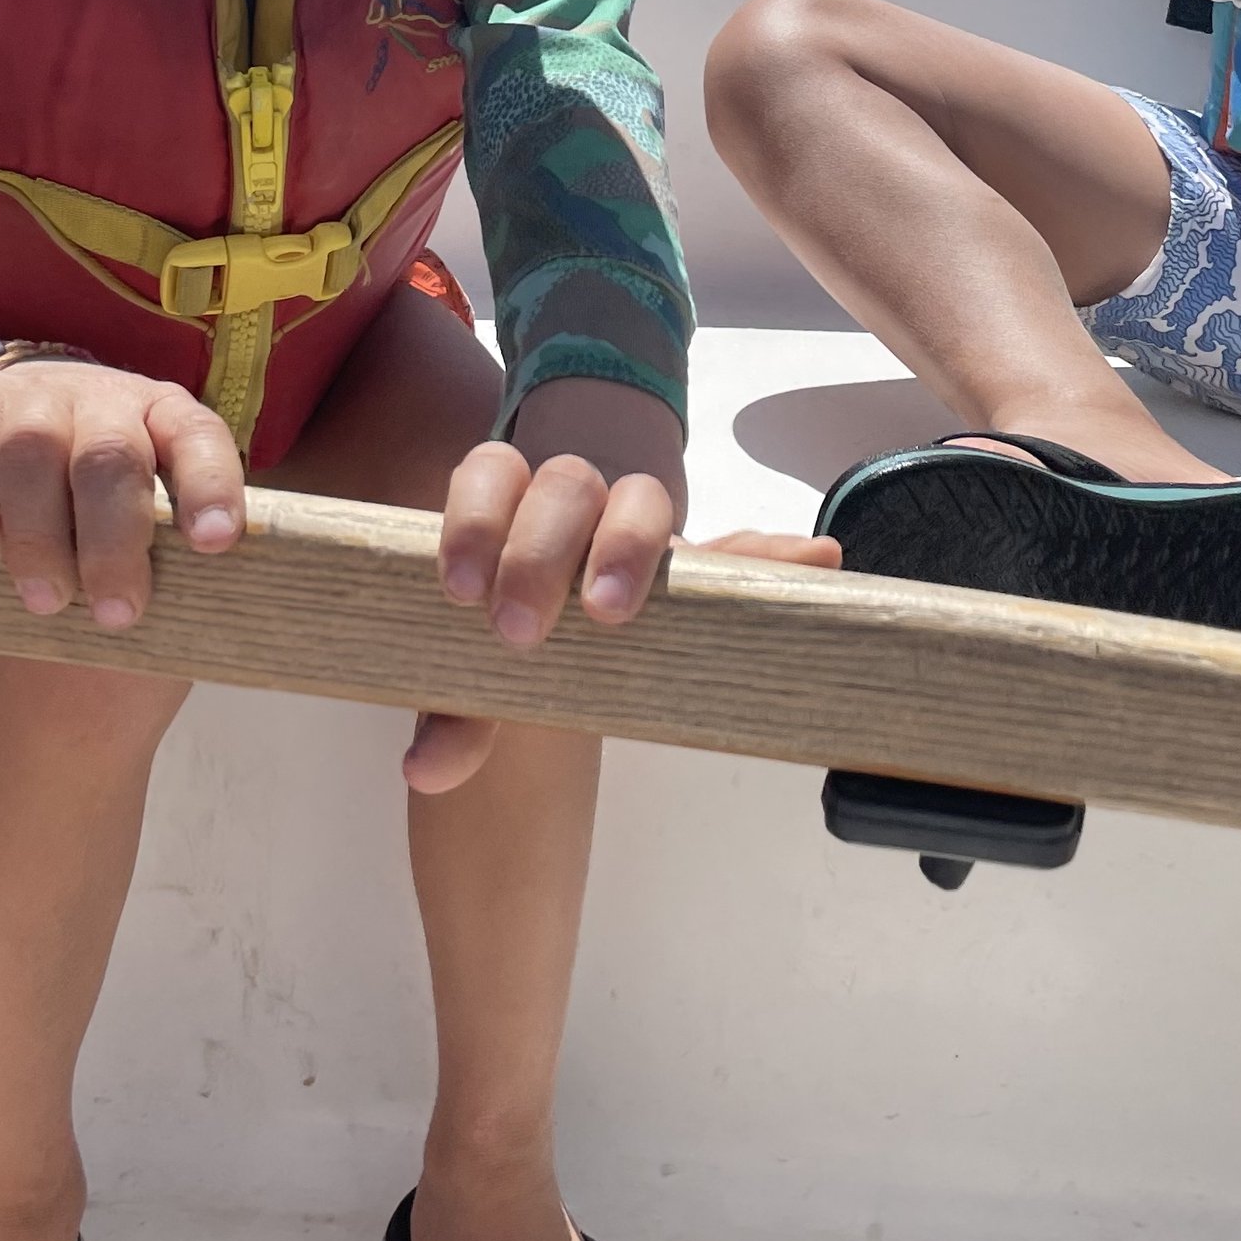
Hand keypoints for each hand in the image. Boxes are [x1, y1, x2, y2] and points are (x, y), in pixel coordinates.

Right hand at [0, 358, 245, 628]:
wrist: (32, 432)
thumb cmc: (105, 496)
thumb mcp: (149, 507)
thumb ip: (167, 546)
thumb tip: (192, 618)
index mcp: (165, 416)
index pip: (198, 437)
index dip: (209, 486)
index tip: (214, 543)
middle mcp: (102, 397)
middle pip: (109, 455)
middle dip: (112, 542)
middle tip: (115, 614)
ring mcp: (32, 397)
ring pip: (32, 449)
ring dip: (38, 535)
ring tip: (47, 600)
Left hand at [408, 386, 842, 793]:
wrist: (561, 649)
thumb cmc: (506, 654)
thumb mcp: (477, 689)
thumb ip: (456, 724)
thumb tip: (425, 769)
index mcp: (513, 508)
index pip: (492, 471)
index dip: (474, 518)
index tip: (462, 593)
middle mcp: (576, 504)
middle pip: (566, 481)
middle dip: (540, 548)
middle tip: (519, 630)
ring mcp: (635, 532)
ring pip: (640, 497)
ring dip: (630, 543)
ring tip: (611, 609)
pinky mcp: (692, 573)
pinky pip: (738, 554)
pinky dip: (773, 555)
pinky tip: (815, 558)